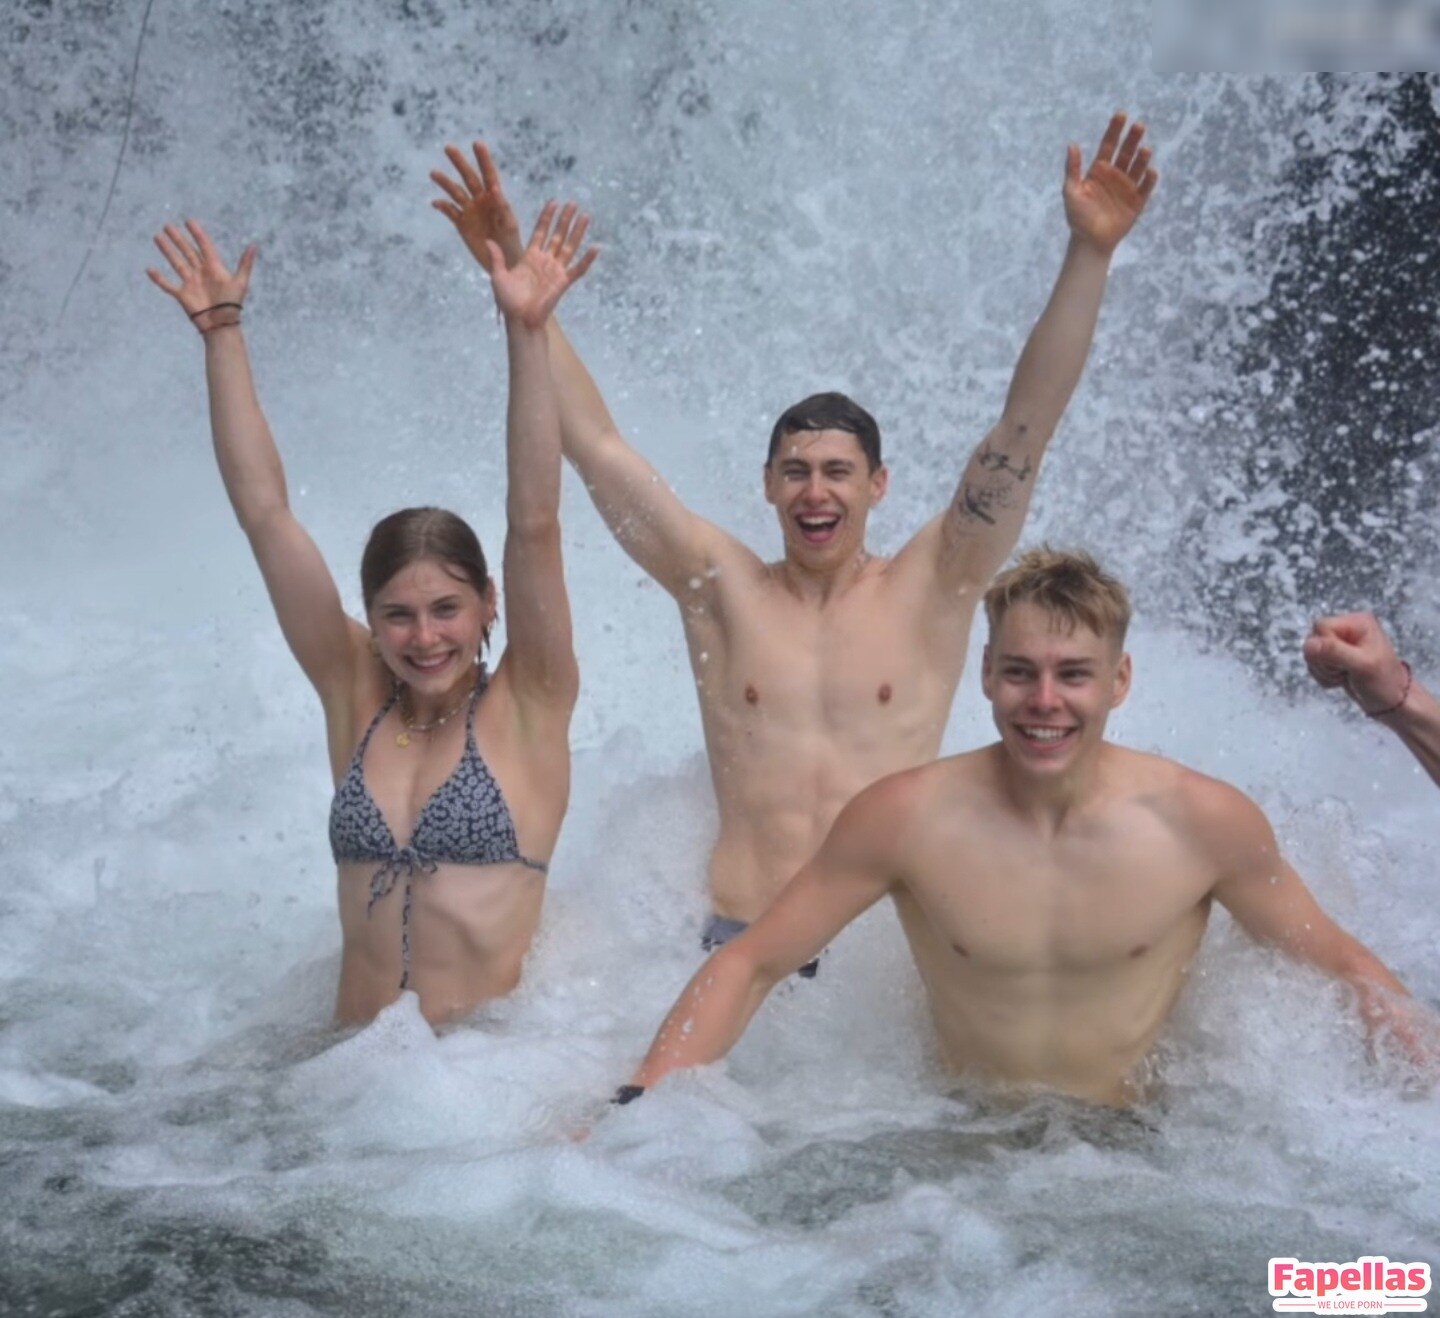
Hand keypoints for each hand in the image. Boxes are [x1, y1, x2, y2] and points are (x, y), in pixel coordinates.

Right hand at [146, 220, 255, 330]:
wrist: (222, 324)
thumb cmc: (233, 304)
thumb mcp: (241, 281)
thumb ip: (245, 263)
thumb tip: (254, 245)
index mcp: (214, 268)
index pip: (205, 246)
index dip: (198, 234)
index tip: (189, 221)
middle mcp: (201, 273)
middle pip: (188, 251)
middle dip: (178, 239)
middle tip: (168, 226)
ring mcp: (191, 283)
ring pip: (177, 263)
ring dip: (167, 251)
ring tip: (158, 237)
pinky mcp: (182, 295)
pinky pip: (168, 285)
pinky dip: (159, 278)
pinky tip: (149, 269)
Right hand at [432, 141, 523, 273]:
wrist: (504, 263)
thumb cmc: (512, 244)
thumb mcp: (509, 225)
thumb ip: (503, 207)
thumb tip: (494, 188)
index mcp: (496, 198)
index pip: (489, 174)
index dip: (484, 159)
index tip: (478, 143)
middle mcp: (481, 200)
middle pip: (469, 178)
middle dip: (460, 163)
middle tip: (449, 147)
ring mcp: (470, 211)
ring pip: (455, 192)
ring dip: (445, 183)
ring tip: (434, 173)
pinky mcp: (461, 224)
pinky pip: (450, 212)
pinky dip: (443, 206)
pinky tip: (436, 202)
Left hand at [489, 201, 597, 328]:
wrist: (520, 320)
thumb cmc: (508, 302)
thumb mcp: (498, 276)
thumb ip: (497, 257)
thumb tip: (488, 240)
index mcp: (530, 256)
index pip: (541, 231)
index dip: (547, 217)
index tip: (553, 202)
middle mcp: (545, 261)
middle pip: (558, 235)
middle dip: (565, 218)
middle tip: (573, 203)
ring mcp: (556, 270)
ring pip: (570, 246)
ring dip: (578, 231)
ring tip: (585, 216)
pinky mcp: (563, 282)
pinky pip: (578, 269)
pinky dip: (588, 259)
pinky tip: (596, 247)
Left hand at [1063, 112, 1157, 255]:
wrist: (1089, 242)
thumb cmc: (1077, 217)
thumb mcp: (1071, 192)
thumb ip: (1073, 169)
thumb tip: (1072, 144)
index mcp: (1099, 170)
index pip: (1109, 145)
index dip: (1115, 130)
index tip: (1121, 115)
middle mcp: (1115, 175)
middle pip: (1126, 152)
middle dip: (1132, 139)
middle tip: (1138, 126)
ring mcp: (1127, 187)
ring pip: (1138, 167)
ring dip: (1142, 157)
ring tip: (1144, 149)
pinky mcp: (1137, 201)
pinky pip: (1146, 187)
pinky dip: (1149, 179)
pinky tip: (1150, 171)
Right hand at [1304, 612, 1410, 714]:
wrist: (1392, 702)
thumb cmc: (1384, 683)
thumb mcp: (1362, 666)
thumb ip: (1334, 652)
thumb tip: (1308, 644)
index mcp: (1357, 622)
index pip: (1321, 627)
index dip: (1325, 648)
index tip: (1343, 663)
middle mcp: (1348, 628)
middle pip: (1313, 639)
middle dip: (1323, 661)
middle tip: (1344, 670)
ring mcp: (1341, 642)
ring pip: (1311, 653)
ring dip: (1323, 670)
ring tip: (1344, 675)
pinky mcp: (1335, 655)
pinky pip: (1314, 663)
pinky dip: (1323, 675)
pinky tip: (1340, 678)